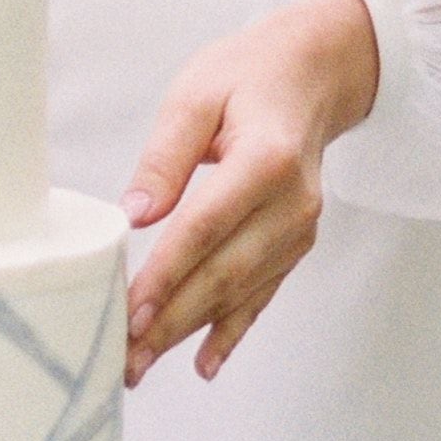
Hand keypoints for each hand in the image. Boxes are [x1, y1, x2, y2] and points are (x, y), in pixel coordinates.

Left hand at [121, 0, 380, 383]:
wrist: (315, 73)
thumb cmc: (249, 76)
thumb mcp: (195, 95)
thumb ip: (164, 157)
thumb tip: (134, 216)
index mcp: (266, 159)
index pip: (206, 228)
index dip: (166, 276)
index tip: (129, 312)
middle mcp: (293, 202)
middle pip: (223, 273)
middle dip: (170, 322)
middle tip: (125, 360)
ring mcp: (301, 227)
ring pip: (239, 291)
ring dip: (190, 333)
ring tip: (143, 366)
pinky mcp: (298, 241)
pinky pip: (263, 293)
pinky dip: (232, 331)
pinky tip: (205, 364)